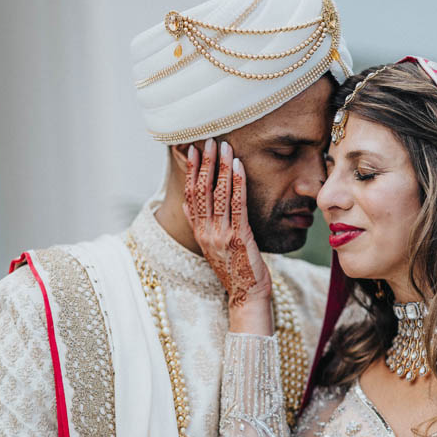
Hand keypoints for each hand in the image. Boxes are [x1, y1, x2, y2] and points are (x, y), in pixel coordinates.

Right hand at [183, 138, 271, 312]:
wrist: (247, 295)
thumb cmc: (236, 270)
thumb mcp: (214, 246)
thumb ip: (203, 224)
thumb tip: (190, 204)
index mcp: (199, 233)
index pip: (191, 196)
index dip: (191, 172)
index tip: (193, 151)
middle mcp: (206, 232)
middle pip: (202, 191)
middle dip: (206, 163)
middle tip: (210, 141)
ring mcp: (221, 235)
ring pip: (218, 195)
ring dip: (222, 168)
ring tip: (225, 147)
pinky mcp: (239, 237)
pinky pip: (237, 205)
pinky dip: (237, 184)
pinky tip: (239, 167)